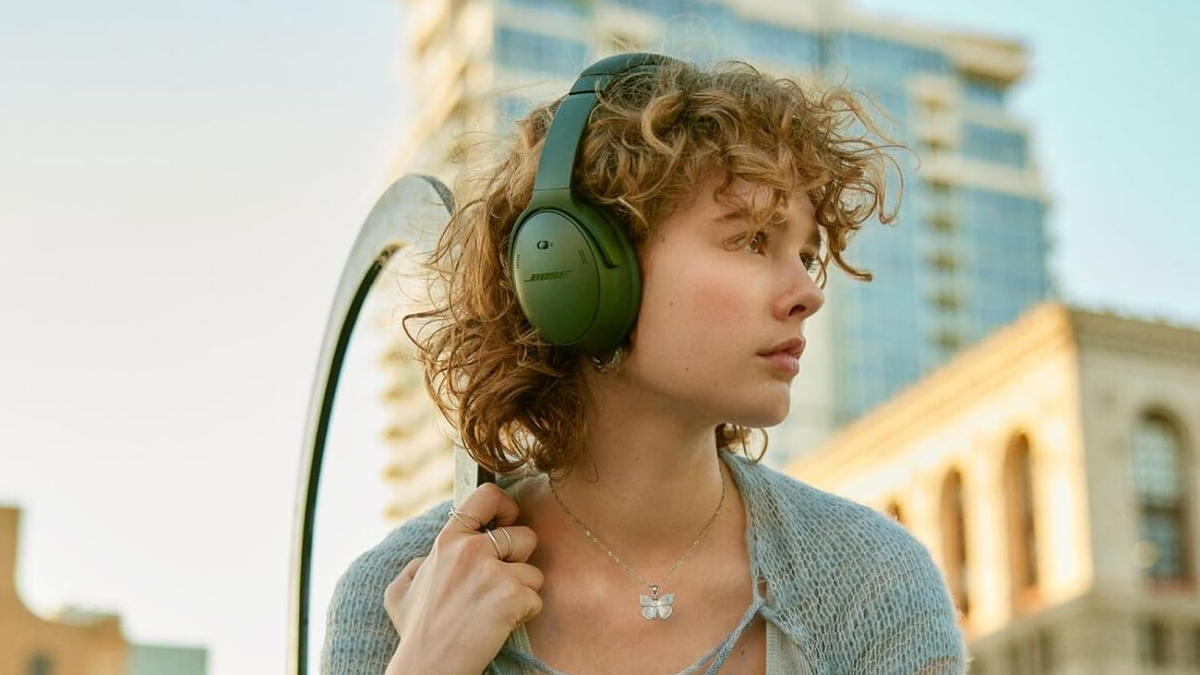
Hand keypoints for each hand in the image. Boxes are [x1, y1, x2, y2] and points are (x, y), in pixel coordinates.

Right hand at [383, 482, 542, 674]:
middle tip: (498, 585)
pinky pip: (536, 599)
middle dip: (520, 562)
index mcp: (447, 541)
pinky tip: (499, 626)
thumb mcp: (401, 590)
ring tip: (494, 611)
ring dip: (522, 593)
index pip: (487, 497)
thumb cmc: (417, 633)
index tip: (507, 523)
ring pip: (534, 572)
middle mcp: (471, 550)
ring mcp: (493, 572)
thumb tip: (428, 560)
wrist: (428, 666)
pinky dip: (524, 615)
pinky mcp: (511, 597)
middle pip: (525, 536)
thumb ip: (418, 566)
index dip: (506, 506)